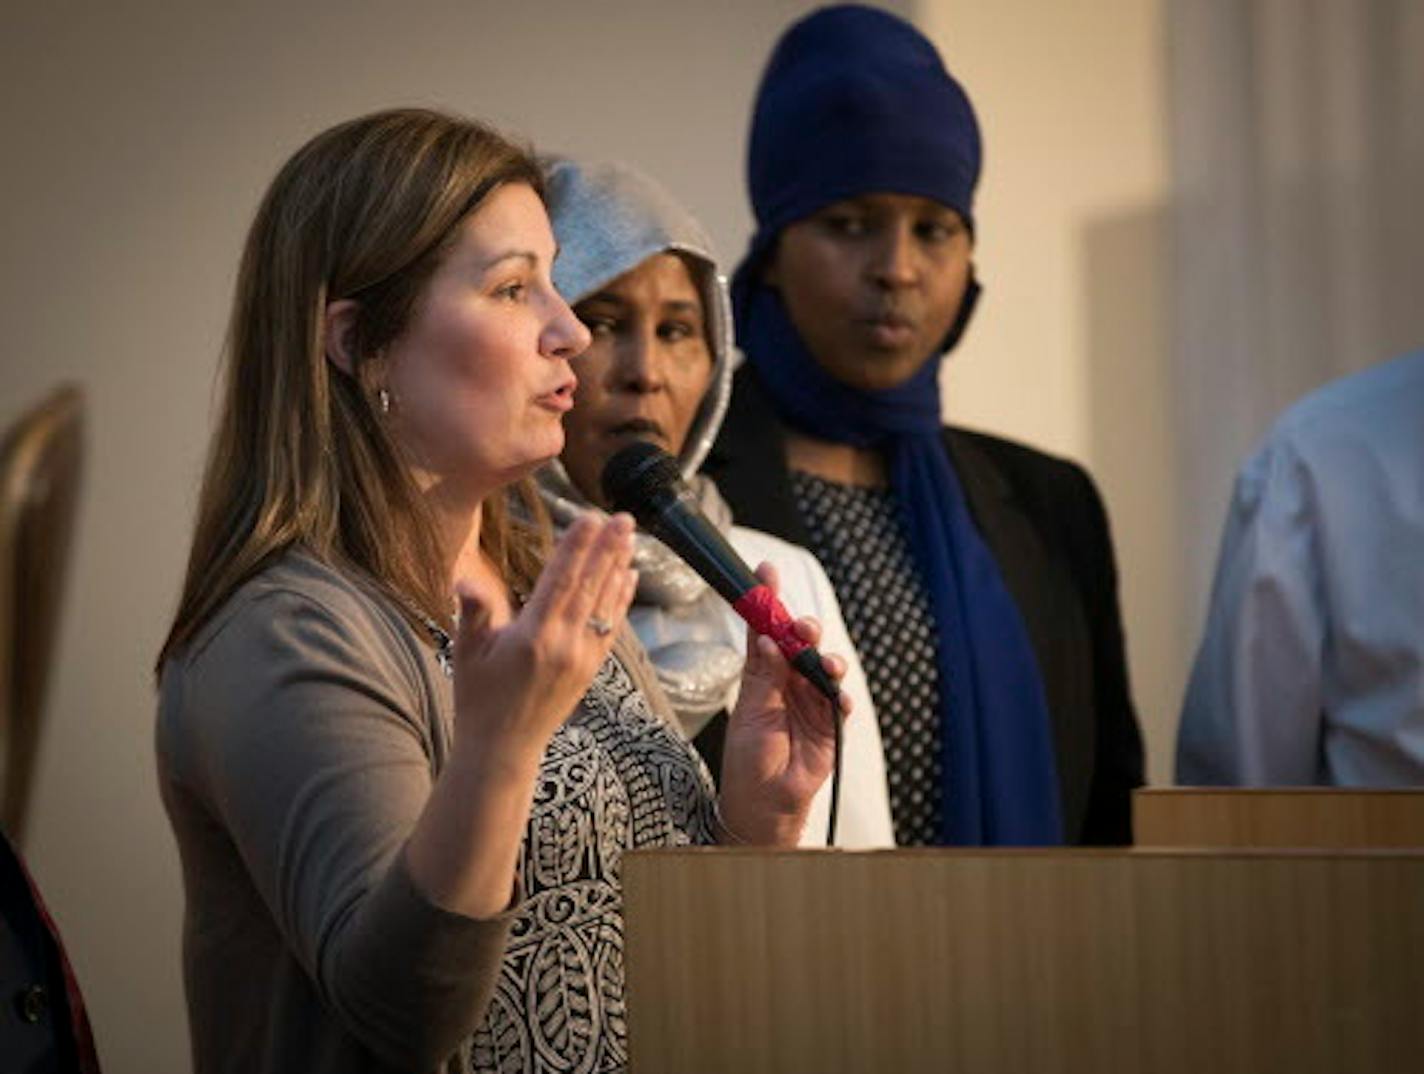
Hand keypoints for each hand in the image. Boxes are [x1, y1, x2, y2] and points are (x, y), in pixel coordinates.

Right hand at [450, 513, 636, 765]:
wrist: (503, 750)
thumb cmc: (478, 698)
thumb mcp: (467, 653)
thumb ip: (473, 612)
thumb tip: (464, 581)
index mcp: (533, 637)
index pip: (560, 581)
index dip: (576, 547)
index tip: (589, 518)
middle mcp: (564, 645)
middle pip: (590, 586)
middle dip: (607, 548)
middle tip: (622, 517)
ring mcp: (582, 657)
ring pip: (606, 603)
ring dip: (619, 566)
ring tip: (630, 536)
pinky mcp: (591, 668)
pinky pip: (611, 625)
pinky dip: (621, 598)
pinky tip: (629, 576)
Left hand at [717, 562, 848, 844]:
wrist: (762, 804)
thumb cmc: (748, 759)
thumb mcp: (749, 714)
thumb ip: (762, 676)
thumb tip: (765, 637)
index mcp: (763, 674)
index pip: (766, 630)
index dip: (768, 601)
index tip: (766, 572)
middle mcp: (788, 681)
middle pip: (800, 643)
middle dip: (803, 628)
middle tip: (800, 627)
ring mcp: (811, 701)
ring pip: (825, 667)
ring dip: (826, 659)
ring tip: (822, 662)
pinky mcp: (829, 724)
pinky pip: (839, 702)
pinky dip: (840, 695)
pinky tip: (835, 695)